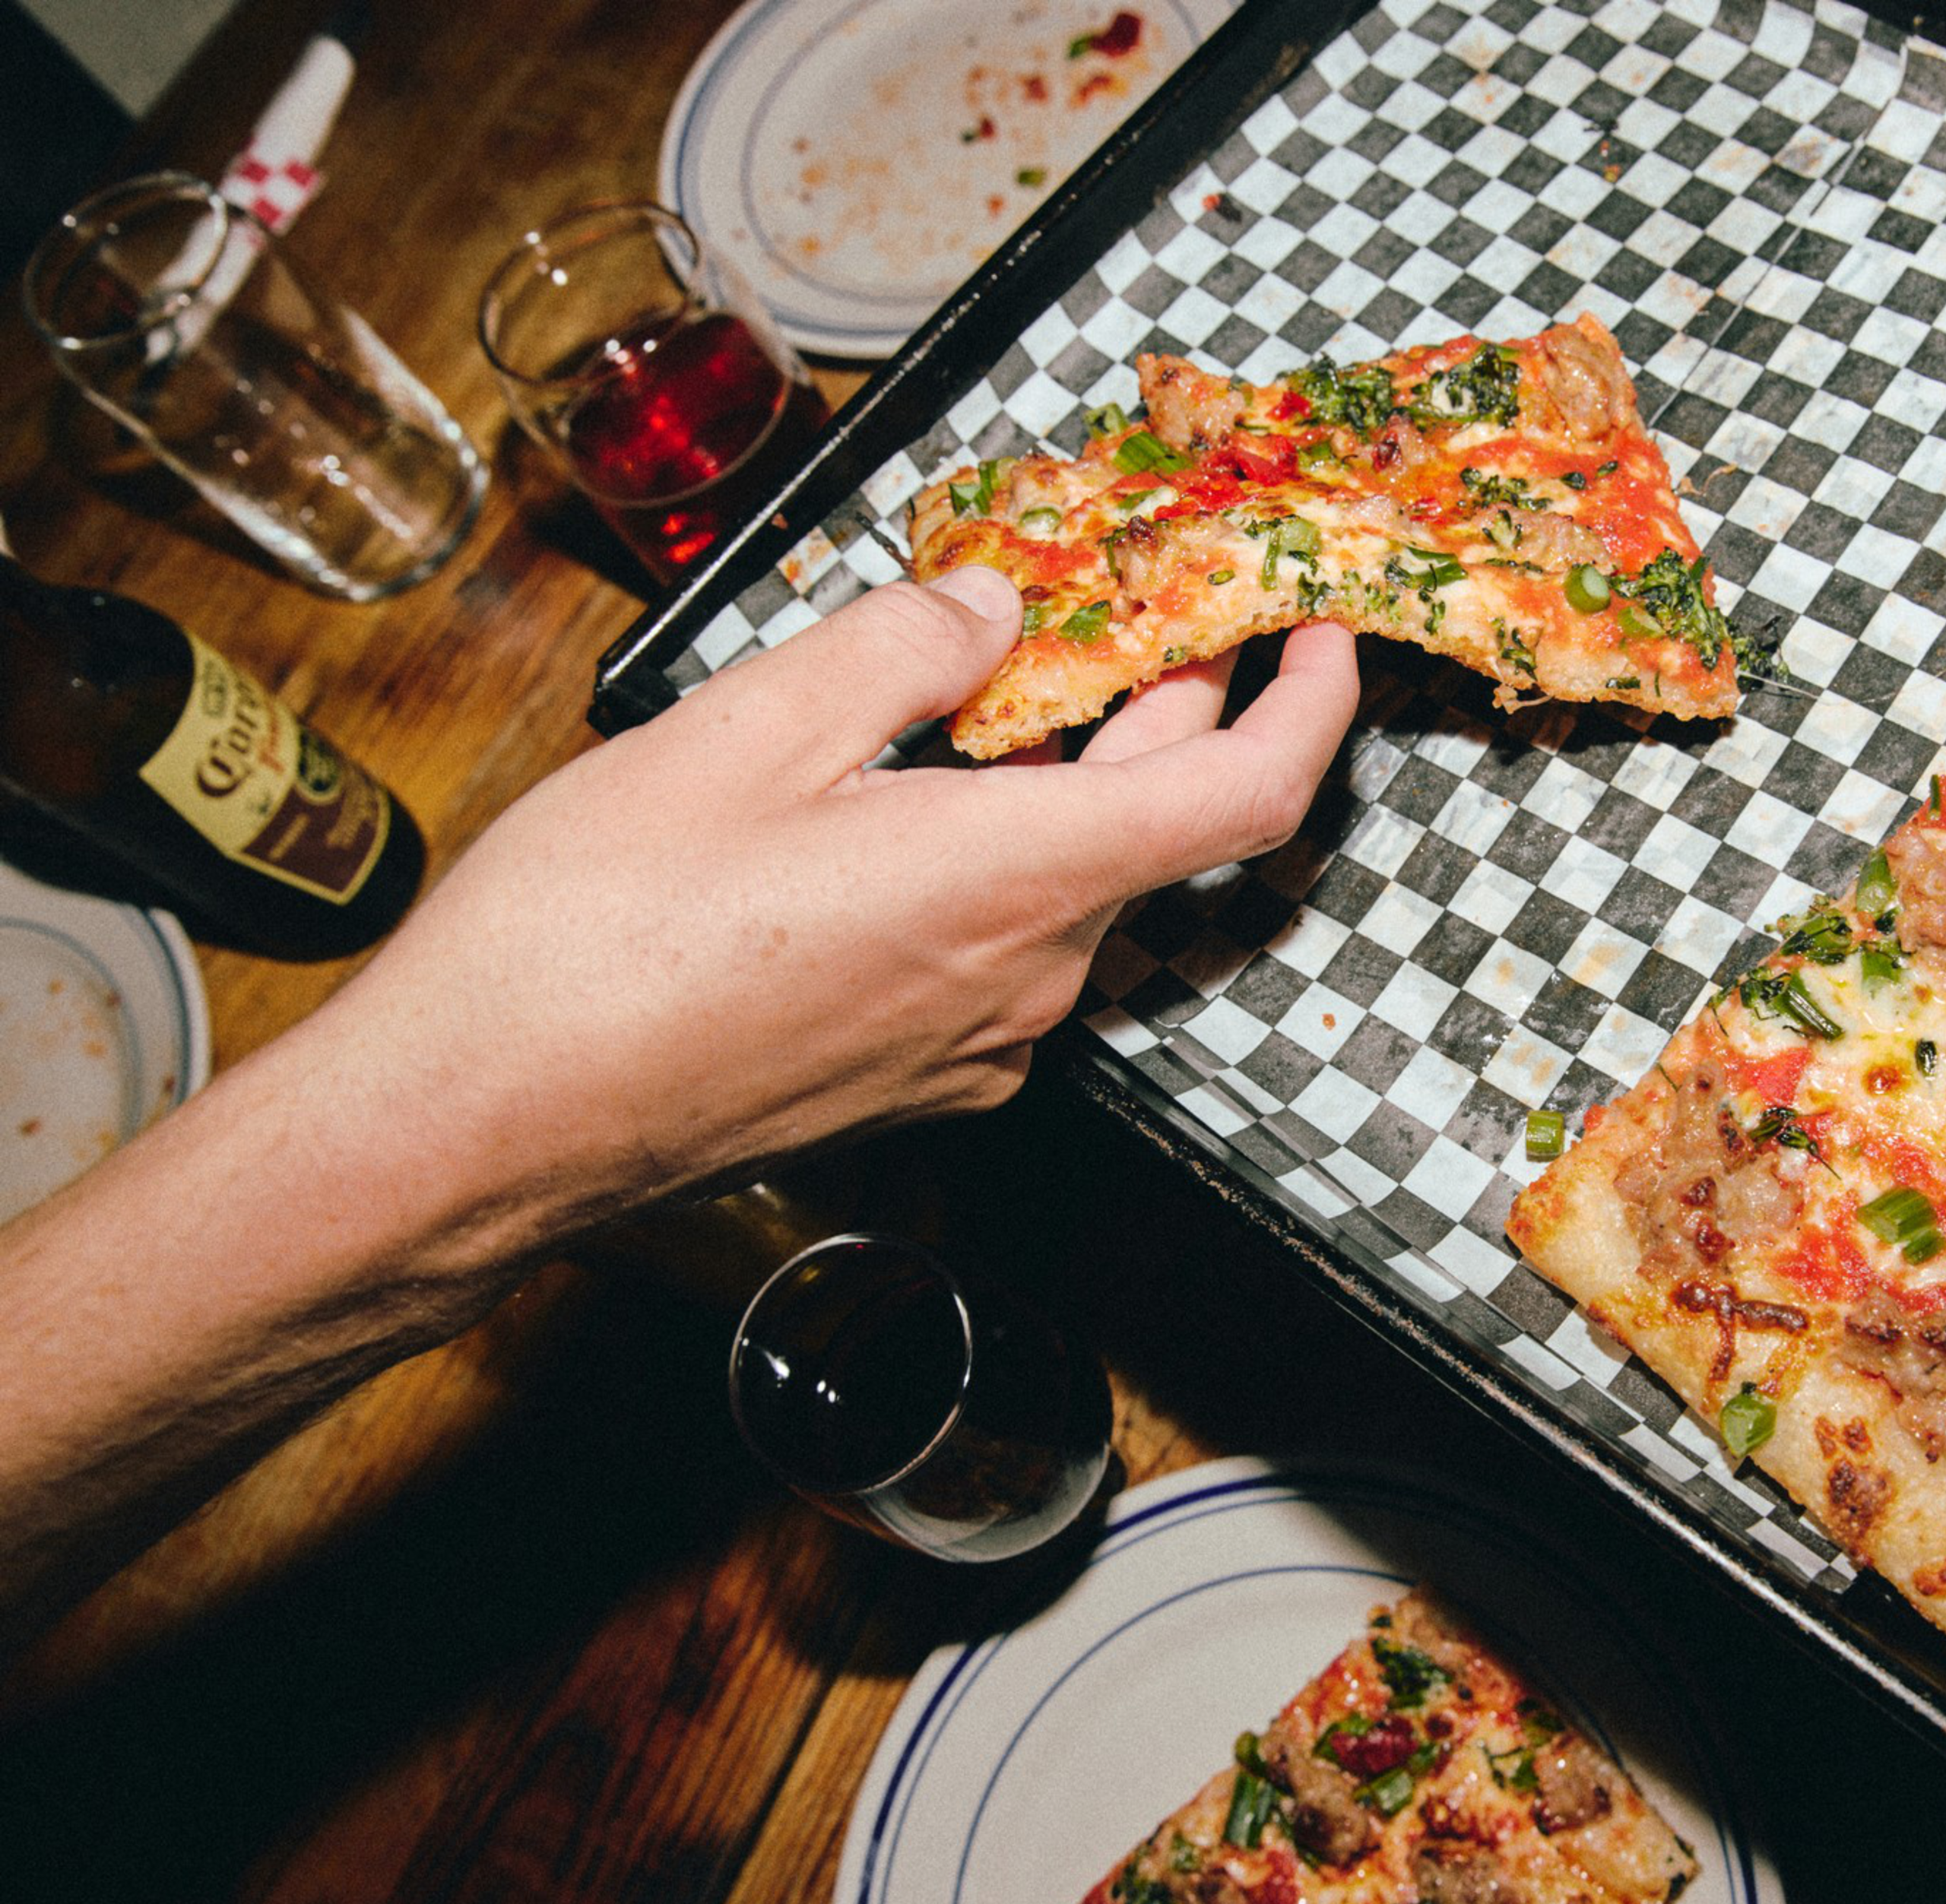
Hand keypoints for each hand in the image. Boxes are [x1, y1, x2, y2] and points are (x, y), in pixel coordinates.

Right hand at [294, 566, 1359, 1281]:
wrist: (482, 1124)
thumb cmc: (592, 936)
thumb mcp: (745, 727)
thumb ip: (901, 647)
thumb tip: (991, 604)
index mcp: (1013, 880)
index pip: (1243, 794)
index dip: (1311, 704)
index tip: (1322, 631)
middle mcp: (1029, 979)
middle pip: (1155, 825)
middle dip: (1160, 702)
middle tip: (1123, 596)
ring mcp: (979, 1043)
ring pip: (1073, 883)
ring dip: (1063, 779)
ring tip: (985, 682)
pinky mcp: (920, 1077)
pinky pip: (1005, 946)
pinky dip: (997, 857)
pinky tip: (905, 801)